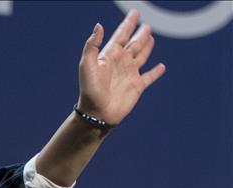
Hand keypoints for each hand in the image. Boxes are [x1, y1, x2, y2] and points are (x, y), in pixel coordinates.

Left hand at [77, 9, 165, 125]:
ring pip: (141, 56)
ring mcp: (130, 74)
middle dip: (139, 34)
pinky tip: (161, 67)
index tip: (135, 13)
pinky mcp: (137, 86)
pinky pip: (149, 77)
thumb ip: (92, 45)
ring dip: (147, 47)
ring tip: (150, 37)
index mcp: (110, 56)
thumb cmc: (90, 89)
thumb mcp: (87, 65)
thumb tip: (99, 26)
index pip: (121, 35)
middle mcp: (121, 63)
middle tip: (146, 24)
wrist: (97, 113)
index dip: (128, 24)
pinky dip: (156, 72)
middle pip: (133, 44)